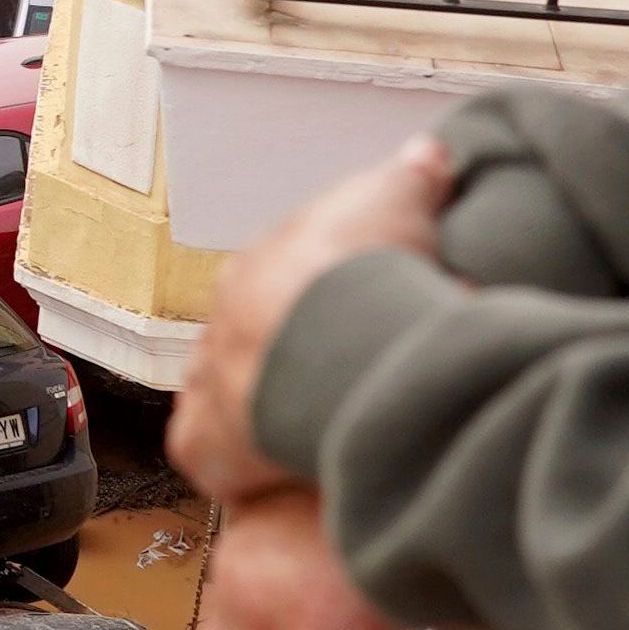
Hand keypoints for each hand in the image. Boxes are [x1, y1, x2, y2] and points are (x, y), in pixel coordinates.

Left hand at [170, 136, 446, 507]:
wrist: (341, 339)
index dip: (323, 304)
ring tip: (321, 428)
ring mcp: (207, 380)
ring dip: (266, 411)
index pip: (283, 286)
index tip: (357, 321)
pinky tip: (281, 475)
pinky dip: (242, 467)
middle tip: (345, 379)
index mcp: (260, 268)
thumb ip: (413, 177)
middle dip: (292, 358)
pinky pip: (214, 456)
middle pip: (254, 342)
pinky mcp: (201, 442)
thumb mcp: (401, 201)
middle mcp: (221, 320)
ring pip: (231, 397)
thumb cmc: (371, 270)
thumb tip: (427, 155)